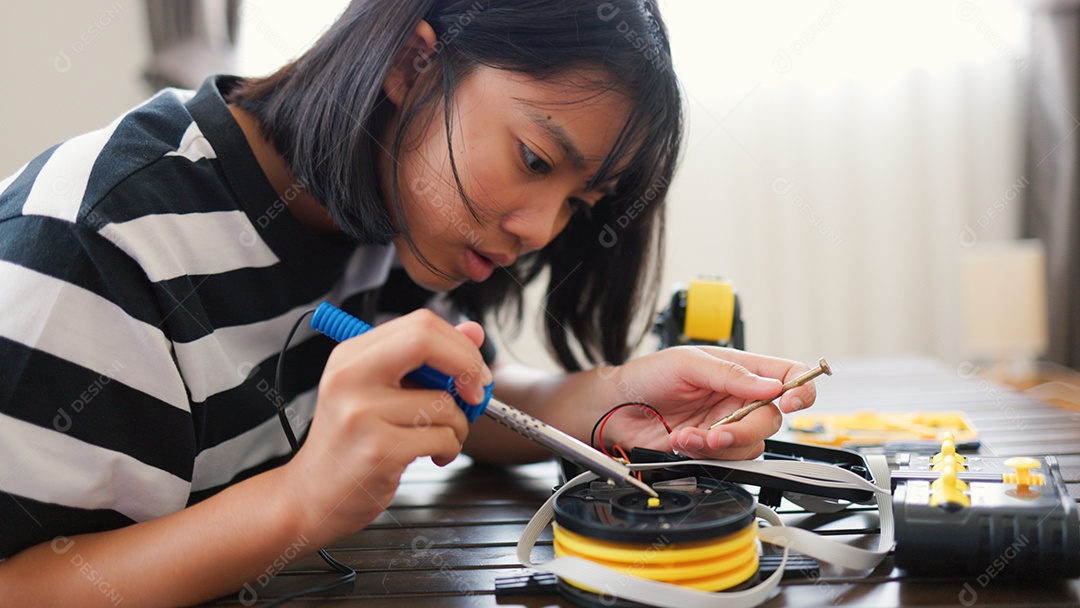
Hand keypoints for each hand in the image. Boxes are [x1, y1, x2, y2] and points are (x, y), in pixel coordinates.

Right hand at [281, 309, 491, 542]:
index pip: (420, 324)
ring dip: (459, 425)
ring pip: (443, 402)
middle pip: (426, 341)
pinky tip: (432, 456)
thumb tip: (474, 332)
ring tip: (441, 438)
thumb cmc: (351, 443)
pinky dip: (449, 448)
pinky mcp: (377, 449)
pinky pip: (441, 437)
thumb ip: (426, 360)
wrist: (312, 495)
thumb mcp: (381, 391)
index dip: (459, 344)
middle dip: (467, 367)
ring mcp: (362, 412)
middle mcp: (351, 377)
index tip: (472, 371)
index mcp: (352, 355)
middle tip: (474, 394)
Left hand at [594, 346, 814, 460]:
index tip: (789, 401)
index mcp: (740, 370)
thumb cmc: (647, 376)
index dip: (800, 389)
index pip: (787, 375)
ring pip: (751, 446)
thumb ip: (729, 373)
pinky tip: (681, 440)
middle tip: (720, 432)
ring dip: (720, 444)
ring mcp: (725, 426)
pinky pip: (725, 459)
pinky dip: (703, 453)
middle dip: (748, 429)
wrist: (615, 407)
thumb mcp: (686, 362)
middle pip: (771, 419)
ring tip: (690, 435)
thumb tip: (771, 385)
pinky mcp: (709, 449)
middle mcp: (738, 399)